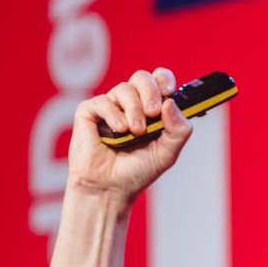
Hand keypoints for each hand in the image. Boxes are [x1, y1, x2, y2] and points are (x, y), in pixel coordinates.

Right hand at [66, 67, 192, 203]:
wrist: (110, 189)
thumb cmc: (137, 171)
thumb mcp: (167, 153)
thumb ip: (178, 130)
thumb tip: (171, 103)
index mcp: (151, 109)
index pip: (159, 80)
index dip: (164, 79)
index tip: (169, 91)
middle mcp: (130, 104)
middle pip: (141, 78)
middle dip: (150, 92)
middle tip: (153, 113)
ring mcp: (110, 107)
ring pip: (124, 89)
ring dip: (134, 110)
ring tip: (135, 132)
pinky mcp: (89, 113)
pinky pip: (103, 102)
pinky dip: (114, 115)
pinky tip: (119, 131)